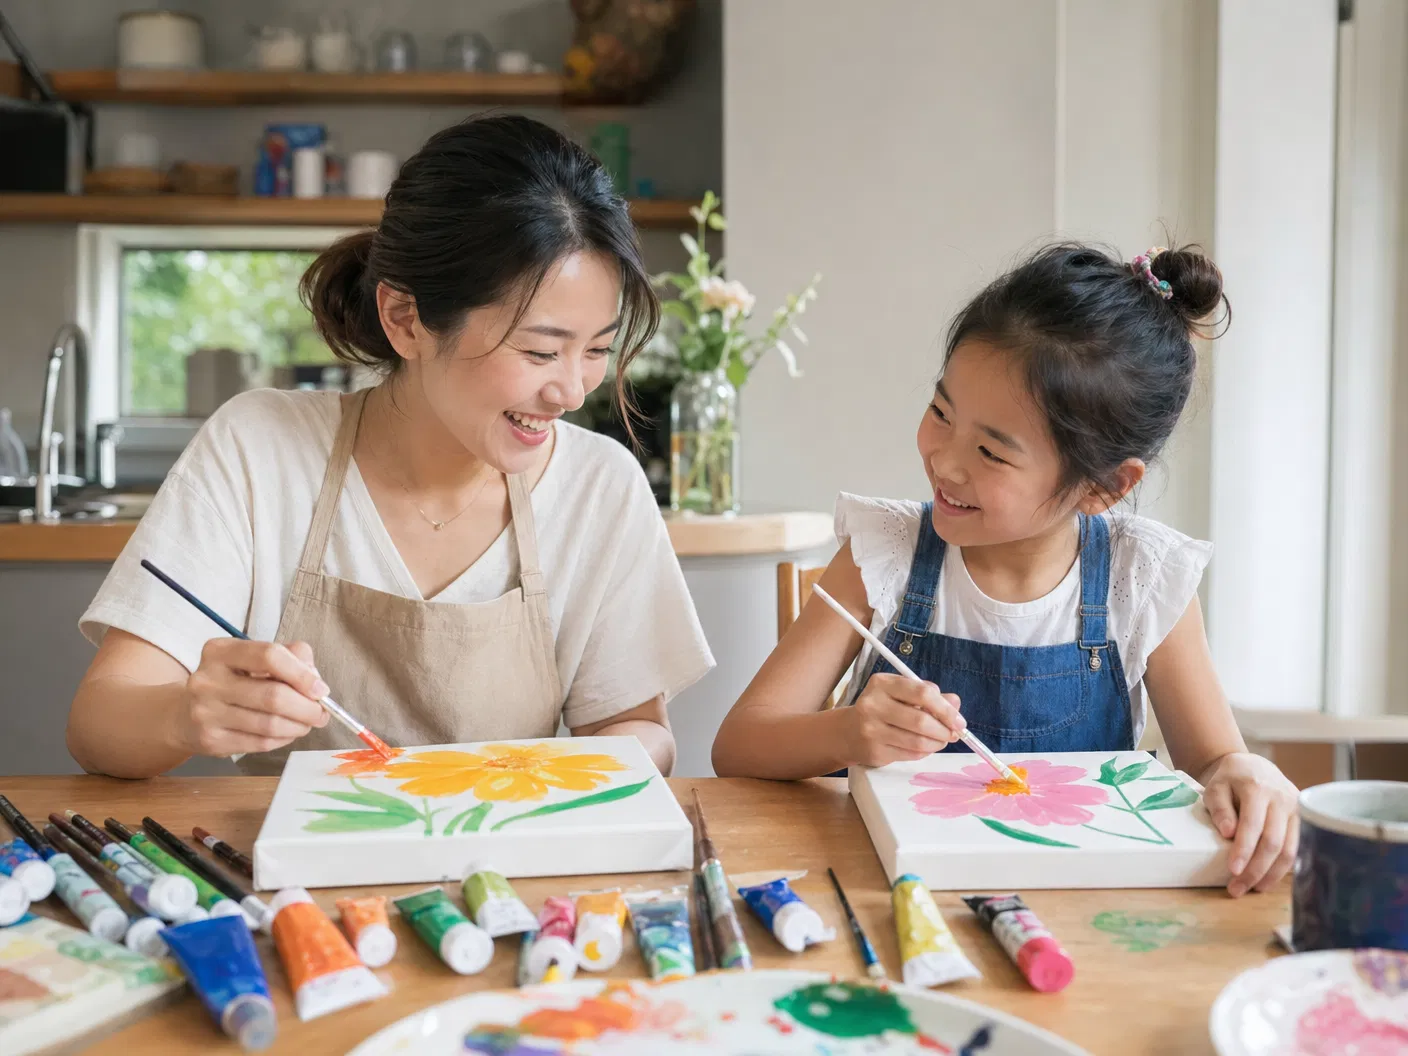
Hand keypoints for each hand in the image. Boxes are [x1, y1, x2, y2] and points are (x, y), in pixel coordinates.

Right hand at [176, 639, 329, 757]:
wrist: (185, 714)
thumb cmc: (233, 681)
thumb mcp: (255, 659)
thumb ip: (290, 657)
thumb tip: (315, 678)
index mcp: (220, 651)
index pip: (270, 656)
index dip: (302, 674)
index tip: (321, 690)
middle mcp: (207, 680)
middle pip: (274, 695)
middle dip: (307, 707)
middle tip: (322, 713)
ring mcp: (206, 712)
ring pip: (270, 724)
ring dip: (299, 726)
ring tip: (307, 723)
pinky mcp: (211, 740)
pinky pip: (260, 742)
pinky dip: (283, 739)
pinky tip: (287, 733)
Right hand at [846, 672, 964, 767]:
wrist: (848, 732)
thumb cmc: (883, 709)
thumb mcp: (903, 695)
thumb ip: (930, 696)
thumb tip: (955, 703)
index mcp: (882, 683)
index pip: (922, 693)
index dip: (946, 709)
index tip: (959, 721)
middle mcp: (873, 704)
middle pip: (921, 720)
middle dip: (944, 730)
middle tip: (953, 734)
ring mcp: (871, 729)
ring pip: (917, 741)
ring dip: (936, 743)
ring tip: (941, 741)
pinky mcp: (874, 751)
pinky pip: (910, 754)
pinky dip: (924, 752)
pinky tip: (923, 747)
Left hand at [1200, 752, 1299, 896]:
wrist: (1254, 767)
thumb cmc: (1230, 780)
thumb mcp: (1216, 787)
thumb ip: (1220, 808)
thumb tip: (1228, 833)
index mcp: (1258, 788)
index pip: (1253, 825)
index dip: (1244, 850)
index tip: (1233, 871)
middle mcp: (1283, 799)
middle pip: (1274, 842)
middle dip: (1256, 869)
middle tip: (1237, 889)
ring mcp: (1298, 810)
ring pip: (1290, 850)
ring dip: (1272, 875)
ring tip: (1254, 888)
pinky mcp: (1305, 820)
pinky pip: (1298, 849)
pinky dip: (1284, 868)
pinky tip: (1270, 879)